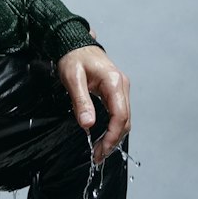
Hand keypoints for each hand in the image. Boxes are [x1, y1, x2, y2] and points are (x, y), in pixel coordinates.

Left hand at [56, 43, 130, 163]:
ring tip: (99, 151)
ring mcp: (121, 88)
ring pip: (124, 118)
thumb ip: (81, 101)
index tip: (100, 151)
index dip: (112, 137)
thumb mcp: (72, 78)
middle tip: (97, 156)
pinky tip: (103, 137)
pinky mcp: (116, 91)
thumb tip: (87, 125)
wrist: (74, 42)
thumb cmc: (73, 57)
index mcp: (114, 82)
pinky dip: (113, 127)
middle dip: (113, 141)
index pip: (120, 116)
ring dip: (113, 136)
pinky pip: (119, 113)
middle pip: (125, 120)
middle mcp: (122, 85)